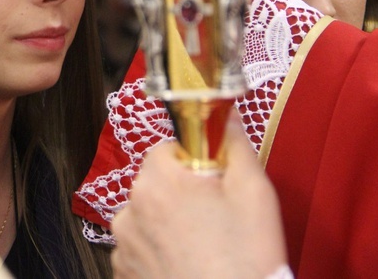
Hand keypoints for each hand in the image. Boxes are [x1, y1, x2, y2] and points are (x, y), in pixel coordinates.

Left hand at [111, 112, 287, 278]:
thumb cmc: (247, 259)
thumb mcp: (255, 194)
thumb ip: (234, 145)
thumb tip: (224, 113)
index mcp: (159, 181)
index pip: (167, 148)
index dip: (194, 162)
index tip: (213, 182)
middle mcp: (131, 207)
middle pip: (154, 180)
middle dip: (179, 190)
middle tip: (213, 215)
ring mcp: (123, 242)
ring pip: (145, 213)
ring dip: (165, 220)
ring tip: (200, 245)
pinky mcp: (122, 268)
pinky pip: (138, 245)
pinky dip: (156, 249)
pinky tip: (184, 262)